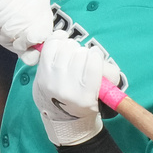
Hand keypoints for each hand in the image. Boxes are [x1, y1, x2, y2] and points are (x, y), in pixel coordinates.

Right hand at [0, 0, 51, 65]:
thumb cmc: (3, 15)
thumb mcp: (15, 36)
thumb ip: (24, 50)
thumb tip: (32, 60)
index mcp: (44, 16)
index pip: (39, 36)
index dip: (23, 44)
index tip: (15, 43)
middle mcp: (40, 1)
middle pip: (18, 29)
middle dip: (4, 34)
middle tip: (0, 30)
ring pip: (4, 18)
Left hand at [32, 31, 120, 145]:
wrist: (59, 112)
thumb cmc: (84, 98)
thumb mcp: (103, 93)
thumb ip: (110, 74)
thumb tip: (98, 56)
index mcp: (85, 96)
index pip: (94, 63)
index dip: (96, 55)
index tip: (95, 56)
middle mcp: (67, 89)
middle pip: (80, 53)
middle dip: (84, 52)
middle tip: (82, 58)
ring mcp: (52, 80)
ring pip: (67, 48)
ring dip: (72, 46)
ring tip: (73, 54)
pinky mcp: (42, 72)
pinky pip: (50, 46)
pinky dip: (58, 39)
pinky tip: (62, 41)